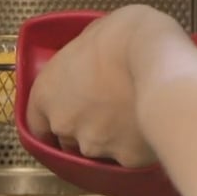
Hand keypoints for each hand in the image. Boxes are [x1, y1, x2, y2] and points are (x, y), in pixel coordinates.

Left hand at [24, 5, 185, 167]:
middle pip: (67, 137)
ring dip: (109, 136)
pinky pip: (127, 154)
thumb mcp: (91, 35)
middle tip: (107, 107)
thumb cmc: (123, 38)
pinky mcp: (123, 160)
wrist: (160, 65)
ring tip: (132, 115)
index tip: (67, 112)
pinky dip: (135, 144)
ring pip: (97, 148)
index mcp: (47, 93)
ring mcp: (93, 146)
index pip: (35, 122)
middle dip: (83, 126)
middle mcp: (63, 125)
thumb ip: (79, 61)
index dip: (51, 118)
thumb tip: (86, 64)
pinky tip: (149, 125)